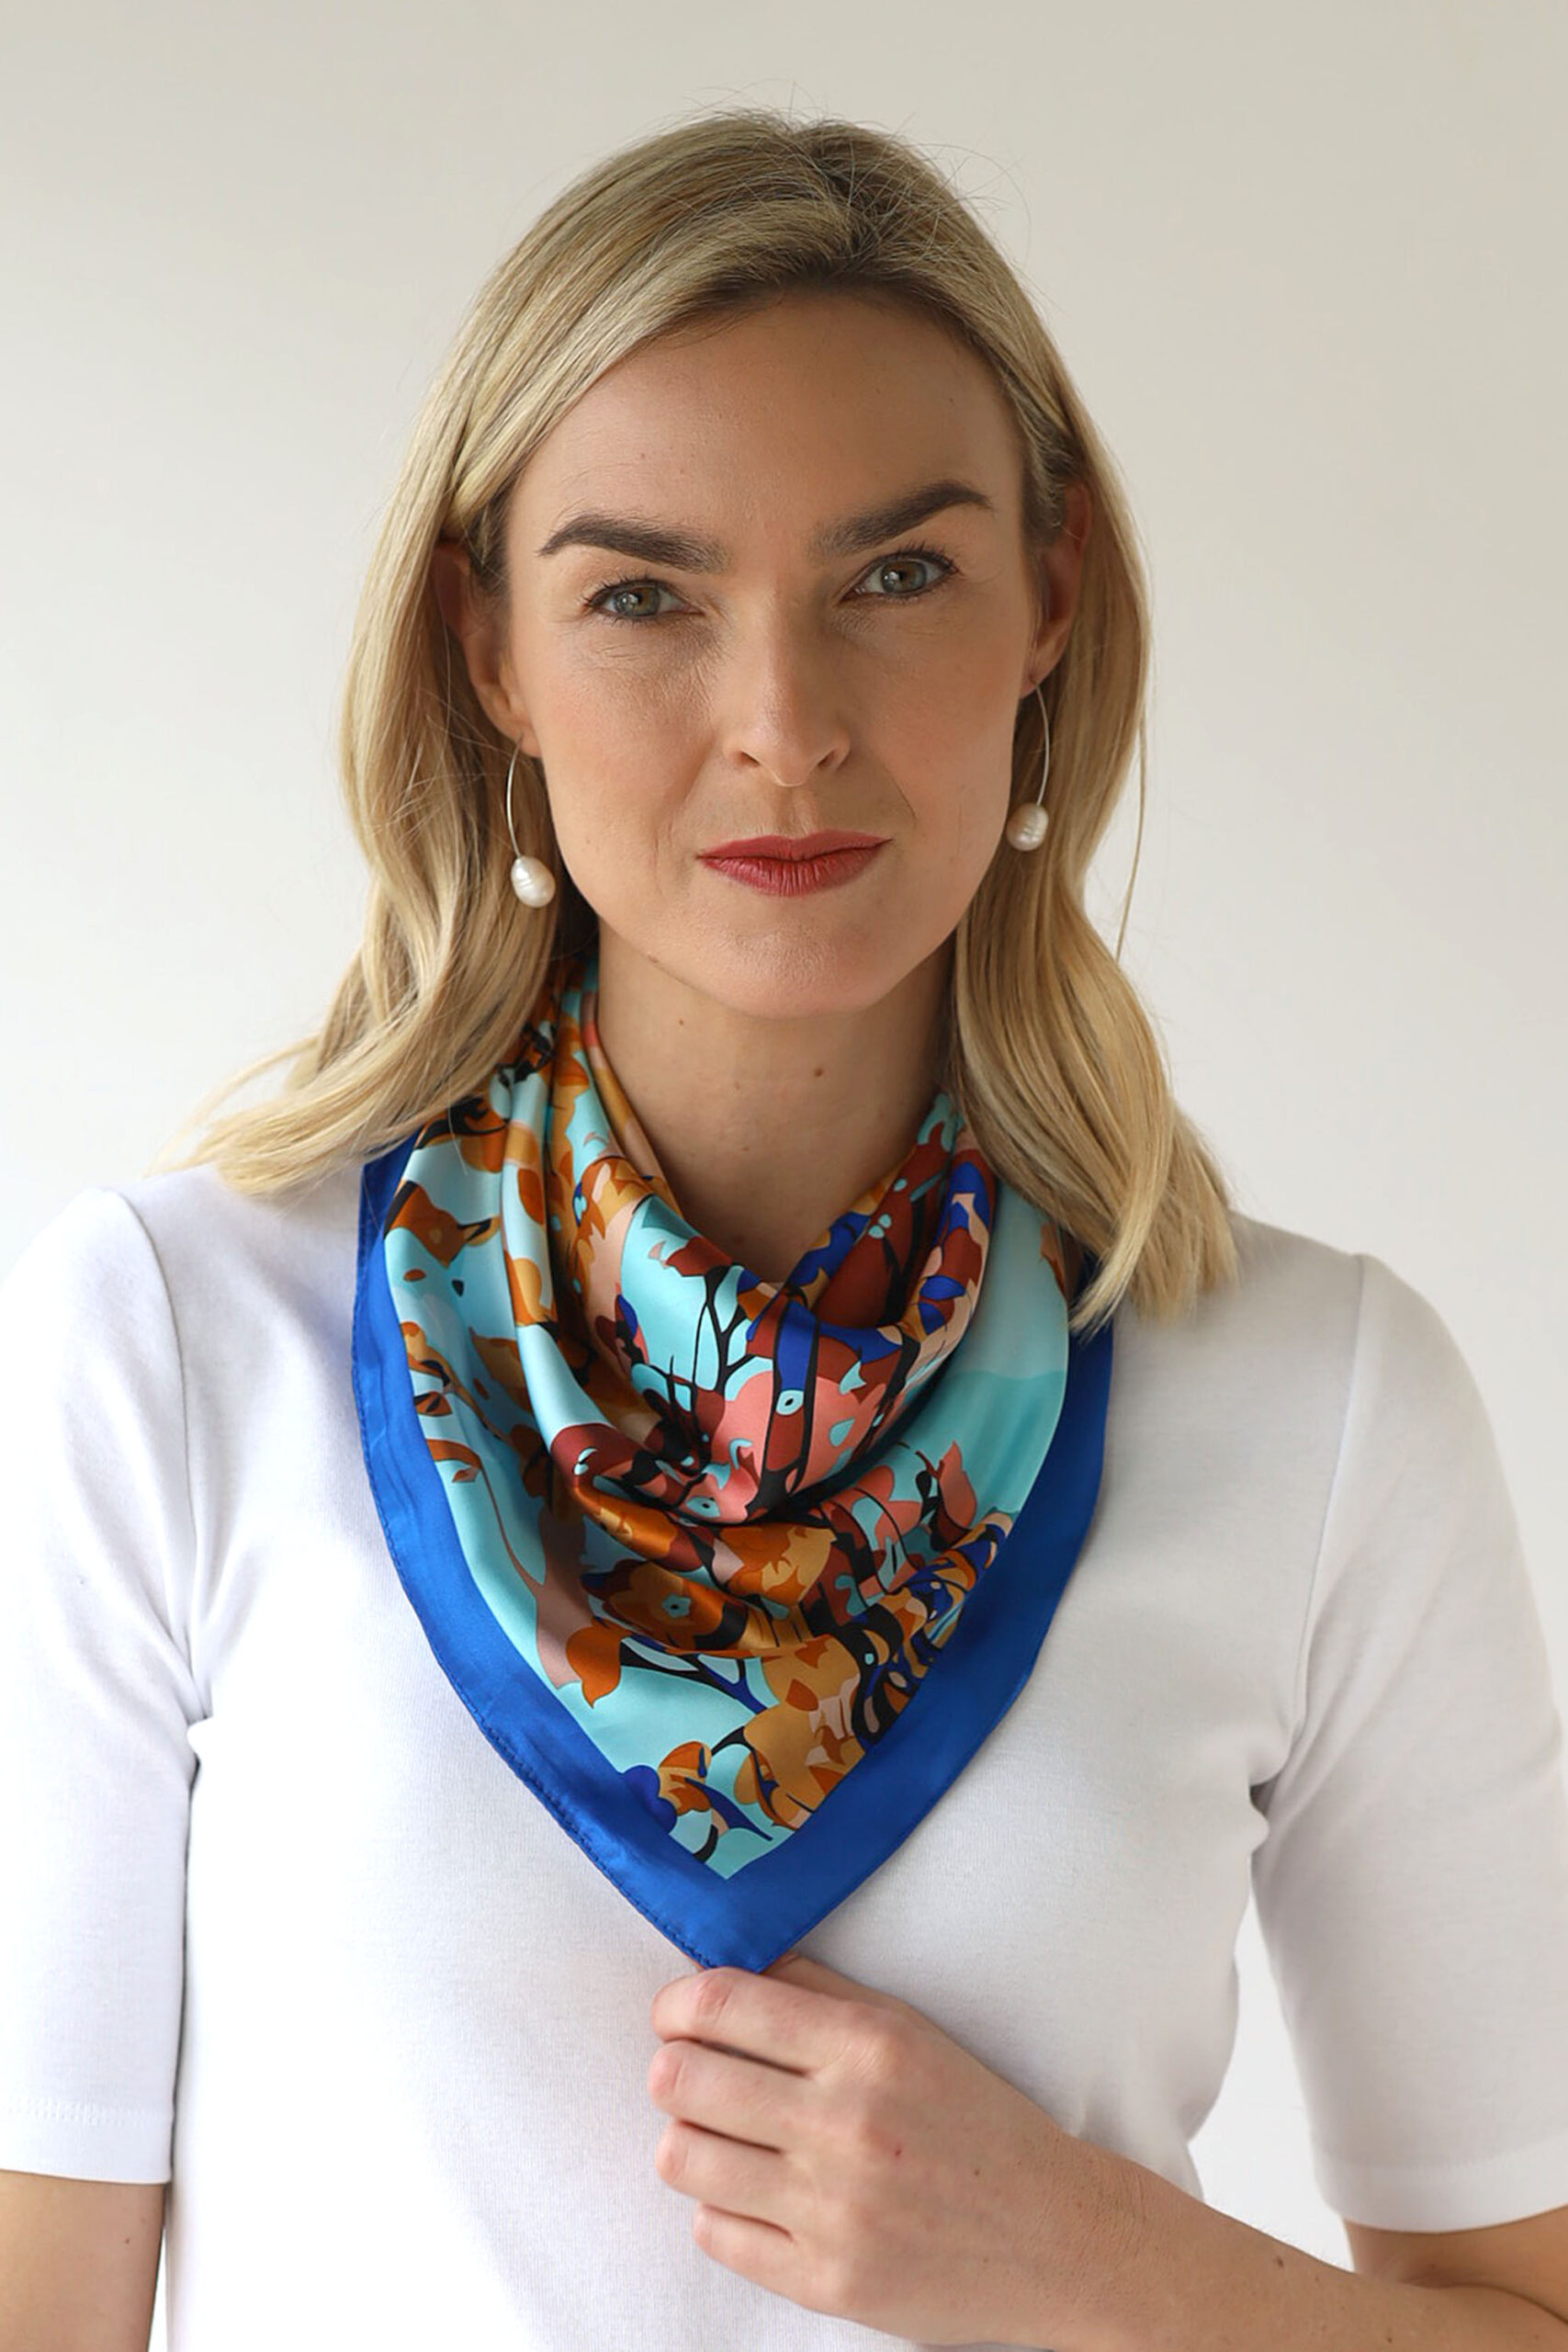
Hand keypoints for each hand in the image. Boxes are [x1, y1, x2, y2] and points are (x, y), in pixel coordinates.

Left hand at [647, 1948, 1121, 2345]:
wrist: (1054, 2235)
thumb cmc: (974, 2120)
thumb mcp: (909, 2030)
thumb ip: (816, 1992)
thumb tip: (727, 1966)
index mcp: (867, 2046)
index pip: (720, 2004)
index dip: (675, 2004)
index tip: (675, 2014)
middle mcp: (845, 2123)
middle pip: (682, 2079)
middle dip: (672, 2070)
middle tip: (691, 2074)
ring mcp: (832, 2210)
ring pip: (682, 2158)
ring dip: (690, 2139)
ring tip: (725, 2136)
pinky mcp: (826, 2281)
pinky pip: (713, 2232)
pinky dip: (722, 2208)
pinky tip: (758, 2194)